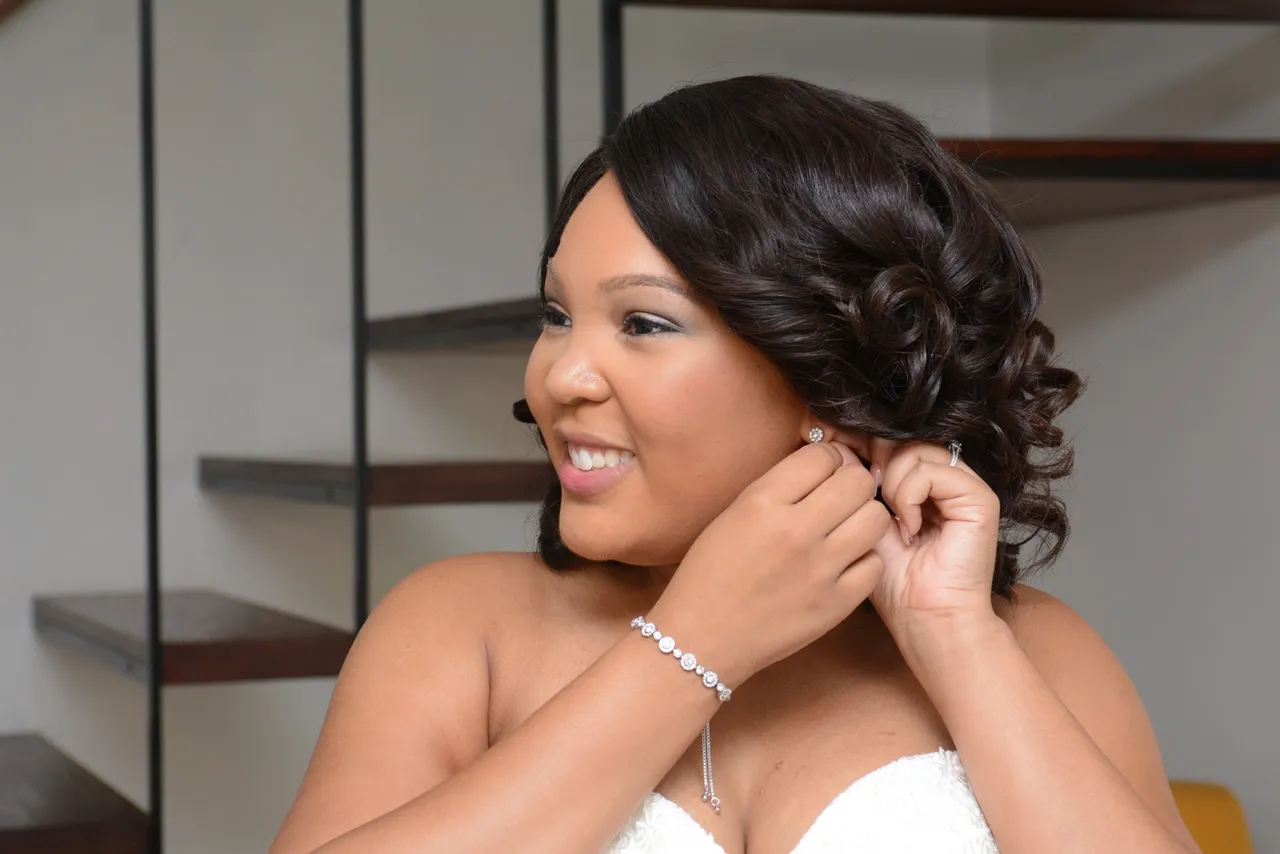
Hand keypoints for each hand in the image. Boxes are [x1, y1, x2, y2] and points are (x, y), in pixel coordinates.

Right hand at [649, 442, 891, 686]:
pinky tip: (842, 565)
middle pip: (858, 481)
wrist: (702, 638)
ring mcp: (820, 569)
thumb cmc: (710, 574)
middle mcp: (794, 530)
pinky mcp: (837, 603)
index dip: (826, 460)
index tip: (820, 473)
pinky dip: (862, 561)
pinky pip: (874, 564)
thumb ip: (779, 487)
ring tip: (844, 529)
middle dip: (851, 483)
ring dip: (863, 518)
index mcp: (761, 503)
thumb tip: (825, 464)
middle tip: (838, 499)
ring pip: (875, 518)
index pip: (822, 455)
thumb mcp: (733, 514)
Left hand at [843, 437, 1001, 638]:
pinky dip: (910, 496)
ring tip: (894, 522)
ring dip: (892, 484)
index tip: (830, 445)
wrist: (925, 618)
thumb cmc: (895, 581)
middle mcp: (945, 479)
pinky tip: (909, 527)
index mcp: (920, 482)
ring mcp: (964, 486)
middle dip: (872, 457)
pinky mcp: (979, 499)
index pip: (891, 441)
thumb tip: (836, 445)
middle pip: (901, 439)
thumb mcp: (865, 521)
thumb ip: (856, 484)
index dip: (859, 440)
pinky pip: (932, 472)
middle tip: (864, 491)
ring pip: (915, 451)